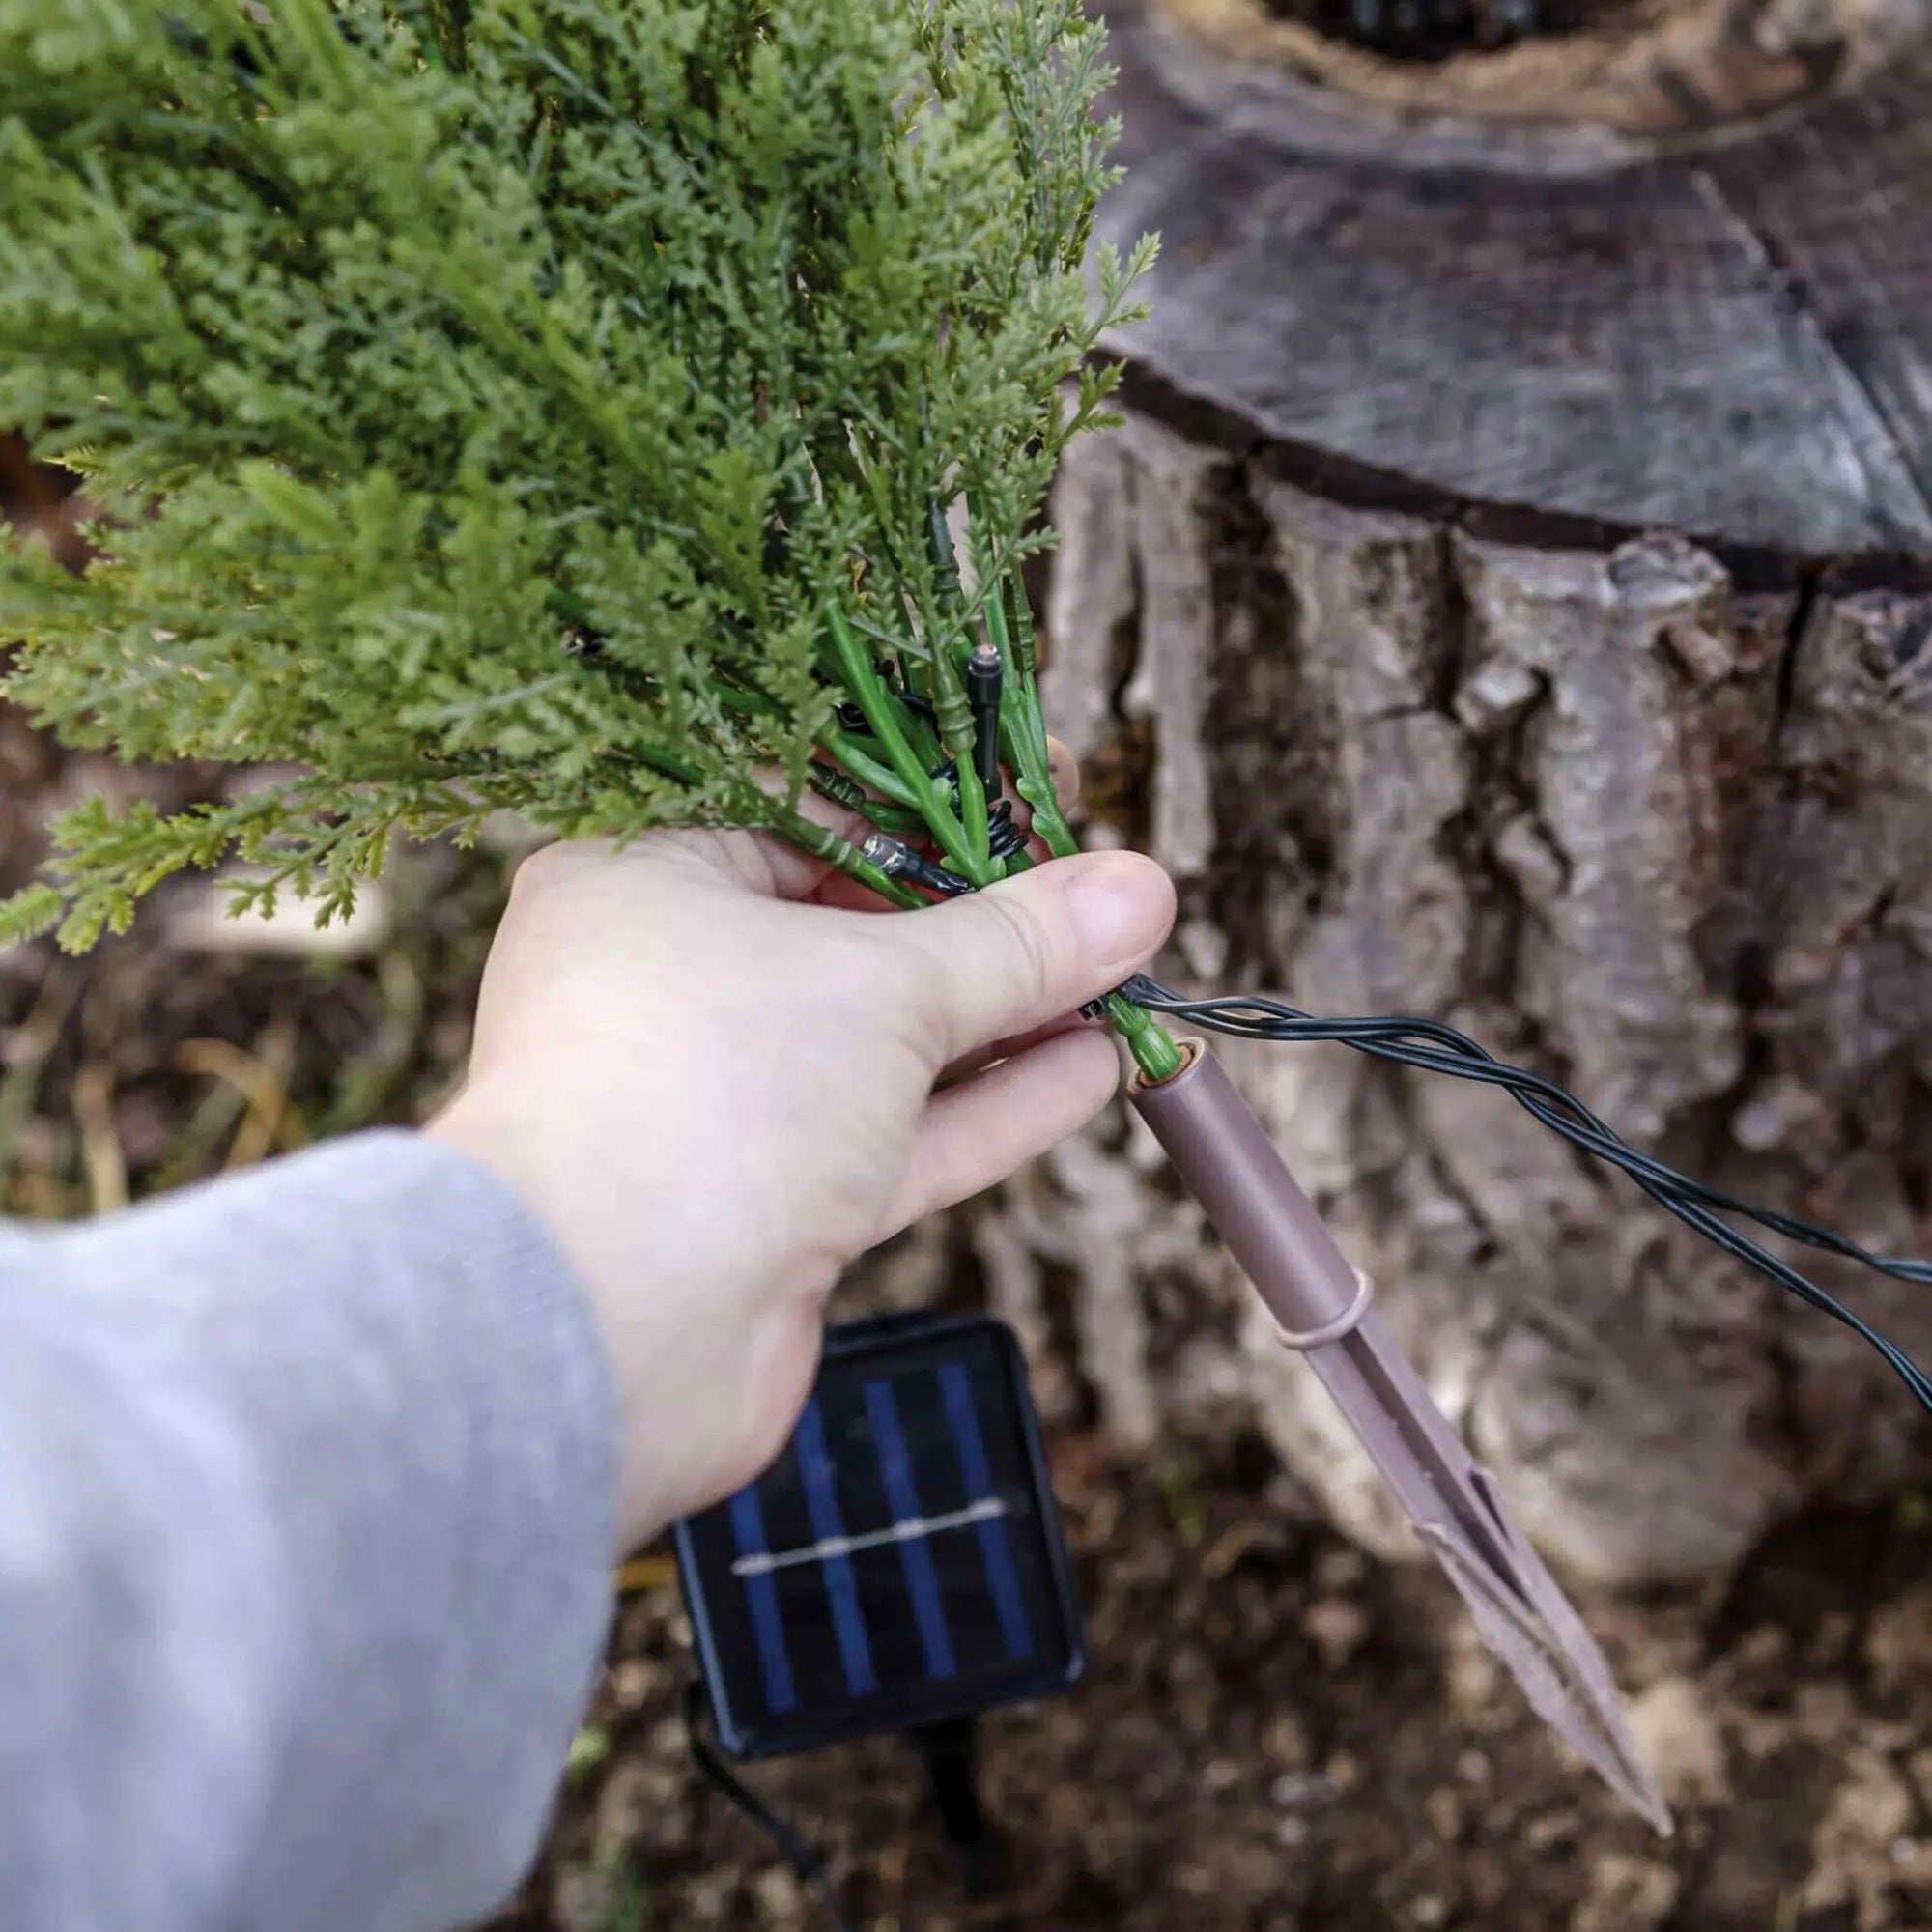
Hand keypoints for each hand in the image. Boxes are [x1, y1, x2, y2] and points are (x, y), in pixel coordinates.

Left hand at [429, 817, 1174, 1550]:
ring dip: (1004, 1019)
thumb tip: (1137, 888)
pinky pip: (893, 1134)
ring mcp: (718, 1101)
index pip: (808, 816)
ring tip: (1121, 981)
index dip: (938, 811)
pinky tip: (1090, 1068)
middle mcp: (668, 985)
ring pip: (884, 1044)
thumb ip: (1017, 942)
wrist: (607, 1337)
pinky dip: (987, 1105)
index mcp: (643, 882)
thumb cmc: (702, 1095)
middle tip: (1103, 897)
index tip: (1042, 799)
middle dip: (987, 928)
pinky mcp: (766, 1204)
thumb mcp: (883, 987)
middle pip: (854, 934)